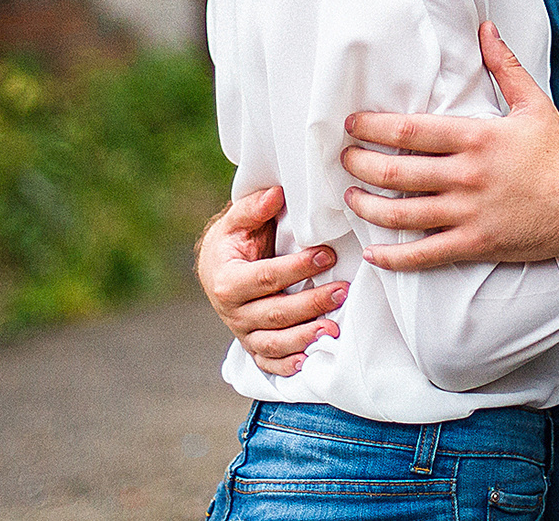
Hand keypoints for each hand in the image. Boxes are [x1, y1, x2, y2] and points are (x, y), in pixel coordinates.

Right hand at [195, 185, 346, 374]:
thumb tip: (276, 194)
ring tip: (334, 329)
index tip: (327, 255)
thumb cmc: (232, 242)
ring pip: (274, 343)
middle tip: (342, 291)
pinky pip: (269, 363)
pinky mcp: (252, 347)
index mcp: (228, 280)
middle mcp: (233, 312)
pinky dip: (288, 366)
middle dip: (311, 304)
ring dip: (305, 337)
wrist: (216, 270)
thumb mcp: (237, 221)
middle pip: (275, 313)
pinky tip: (310, 360)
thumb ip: (254, 208)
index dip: (298, 268)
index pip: (267, 277)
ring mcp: (242, 333)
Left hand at [341, 23, 558, 270]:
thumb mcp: (534, 104)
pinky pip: (425, 255)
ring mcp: (470, 213)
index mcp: (477, 137)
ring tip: (351, 199)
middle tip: (345, 160)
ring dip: (368, 207)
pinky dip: (393, 257)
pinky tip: (373, 253)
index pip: (409, 132)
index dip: (372, 128)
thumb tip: (486, 28)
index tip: (351, 125)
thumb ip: (504, 66)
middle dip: (360, 166)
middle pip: (395, 173)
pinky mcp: (476, 244)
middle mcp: (468, 176)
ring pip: (402, 215)